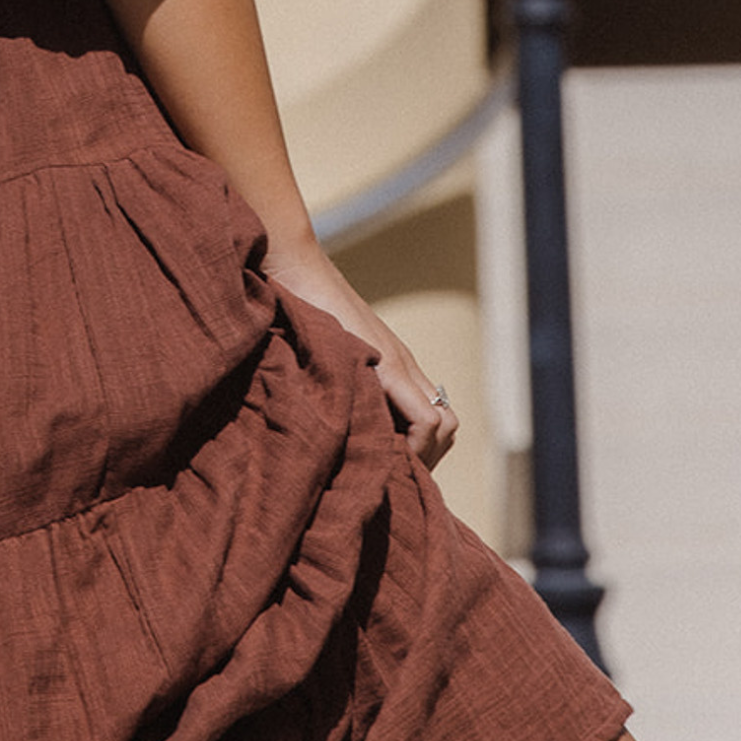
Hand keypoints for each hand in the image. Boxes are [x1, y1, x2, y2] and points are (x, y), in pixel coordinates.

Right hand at [261, 244, 458, 469]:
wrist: (293, 265)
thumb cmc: (296, 304)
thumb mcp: (321, 352)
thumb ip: (334, 379)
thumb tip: (321, 418)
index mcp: (392, 366)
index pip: (432, 419)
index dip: (417, 450)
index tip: (386, 469)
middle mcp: (404, 367)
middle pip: (446, 427)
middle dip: (424, 458)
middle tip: (389, 475)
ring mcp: (400, 366)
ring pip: (445, 426)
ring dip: (421, 454)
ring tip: (385, 465)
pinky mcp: (388, 365)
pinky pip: (427, 419)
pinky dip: (416, 443)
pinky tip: (383, 450)